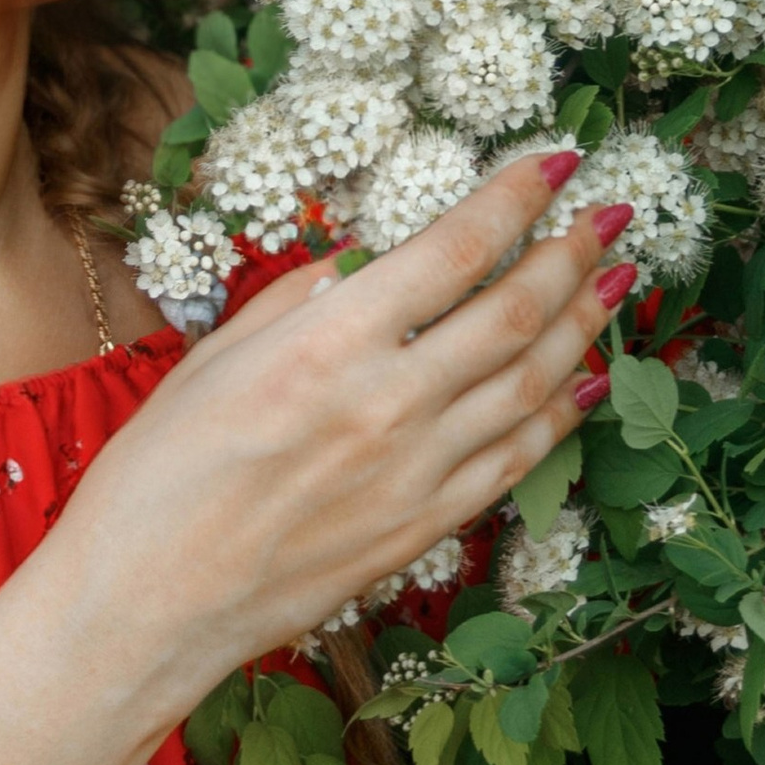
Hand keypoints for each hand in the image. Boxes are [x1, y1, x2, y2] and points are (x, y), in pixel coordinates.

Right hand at [54, 151, 629, 709]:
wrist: (147, 601)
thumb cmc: (159, 473)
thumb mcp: (216, 354)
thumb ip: (302, 296)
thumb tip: (370, 256)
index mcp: (328, 343)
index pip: (454, 250)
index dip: (518, 199)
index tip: (559, 163)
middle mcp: (388, 402)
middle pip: (514, 311)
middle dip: (574, 253)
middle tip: (614, 215)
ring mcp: (416, 472)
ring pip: (532, 383)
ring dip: (585, 324)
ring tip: (617, 281)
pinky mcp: (425, 529)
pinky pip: (515, 460)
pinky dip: (561, 415)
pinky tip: (588, 381)